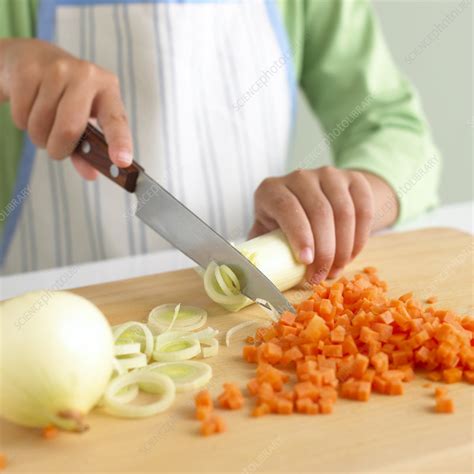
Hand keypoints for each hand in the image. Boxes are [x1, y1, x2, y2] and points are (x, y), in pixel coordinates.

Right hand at [0, 38, 131, 179]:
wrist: (33, 56)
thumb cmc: (67, 96)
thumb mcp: (85, 118)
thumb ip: (89, 149)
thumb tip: (91, 175)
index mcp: (108, 90)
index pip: (116, 121)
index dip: (120, 142)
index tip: (122, 161)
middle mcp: (86, 75)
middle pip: (69, 129)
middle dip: (59, 149)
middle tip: (56, 149)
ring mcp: (56, 69)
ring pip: (41, 125)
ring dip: (39, 137)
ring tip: (43, 122)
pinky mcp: (28, 70)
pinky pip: (21, 115)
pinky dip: (22, 122)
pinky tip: (29, 107)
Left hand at [249, 166, 397, 282]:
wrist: (316, 202)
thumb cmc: (285, 225)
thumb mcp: (268, 232)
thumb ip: (261, 248)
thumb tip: (253, 274)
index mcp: (271, 189)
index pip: (287, 208)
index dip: (299, 236)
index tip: (306, 262)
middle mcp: (299, 177)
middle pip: (319, 212)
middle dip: (324, 251)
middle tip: (323, 277)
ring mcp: (329, 174)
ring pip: (344, 212)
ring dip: (343, 248)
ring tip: (336, 270)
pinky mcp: (354, 179)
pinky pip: (364, 209)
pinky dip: (360, 237)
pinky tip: (351, 256)